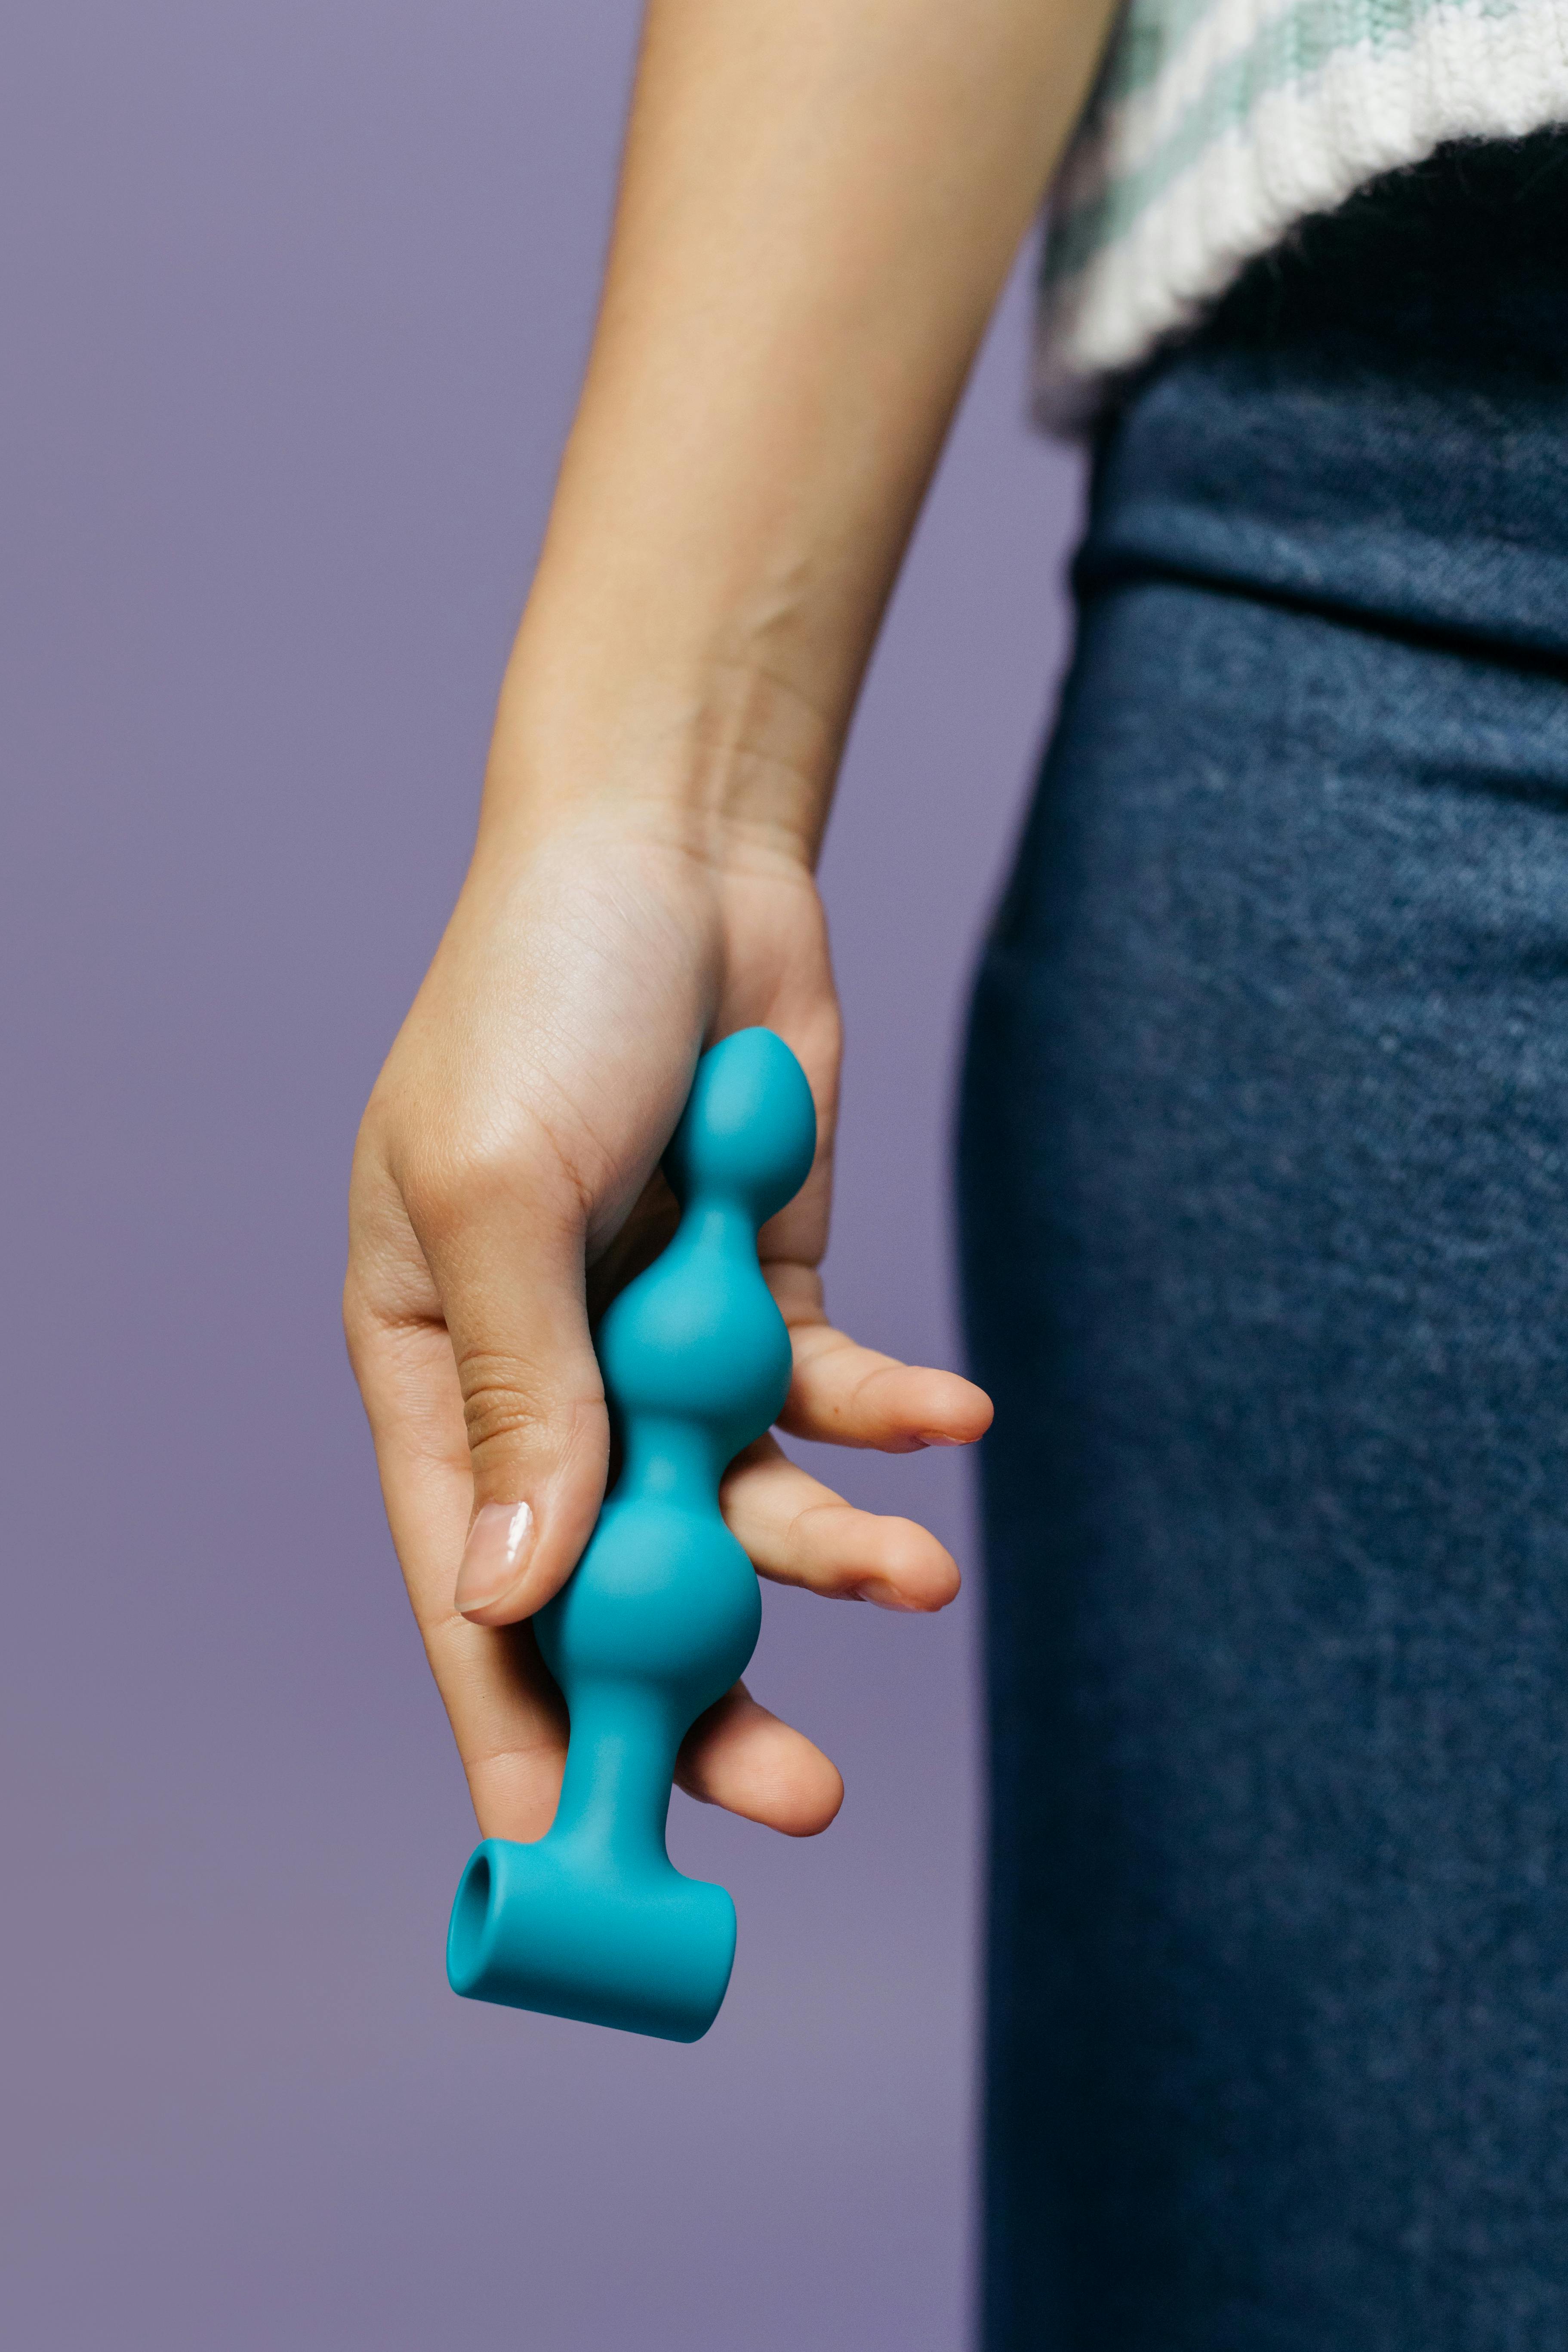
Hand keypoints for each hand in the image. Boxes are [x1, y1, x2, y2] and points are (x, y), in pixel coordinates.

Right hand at [345, 800, 990, 1842]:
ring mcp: (661, 1348)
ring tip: (910, 1578)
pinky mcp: (764, 1301)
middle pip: (616, 1590)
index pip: (468, 1590)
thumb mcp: (497, 1189)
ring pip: (739, 1512)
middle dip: (698, 1695)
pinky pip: (828, 1397)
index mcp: (433, 1372)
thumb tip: (516, 1600)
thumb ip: (520, 1394)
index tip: (568, 1862)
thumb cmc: (544, 998)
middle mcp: (548, 1384)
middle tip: (795, 1802)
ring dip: (825, 1554)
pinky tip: (951, 1422)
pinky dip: (888, 1417)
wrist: (677, 856)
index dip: (515, 1731)